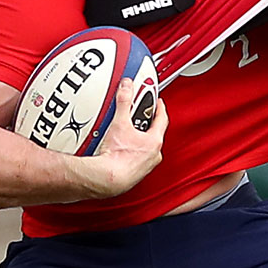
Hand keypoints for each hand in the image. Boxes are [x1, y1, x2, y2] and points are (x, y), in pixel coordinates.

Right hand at [72, 78, 168, 198]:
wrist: (106, 180)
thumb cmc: (116, 157)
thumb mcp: (120, 123)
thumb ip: (124, 102)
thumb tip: (127, 87)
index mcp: (155, 141)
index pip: (162, 119)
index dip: (159, 108)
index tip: (157, 102)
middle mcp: (153, 155)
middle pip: (152, 133)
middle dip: (144, 123)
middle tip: (137, 115)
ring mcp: (144, 166)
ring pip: (143, 147)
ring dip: (136, 139)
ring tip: (122, 134)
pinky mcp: (134, 174)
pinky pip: (134, 159)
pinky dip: (128, 153)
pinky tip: (116, 151)